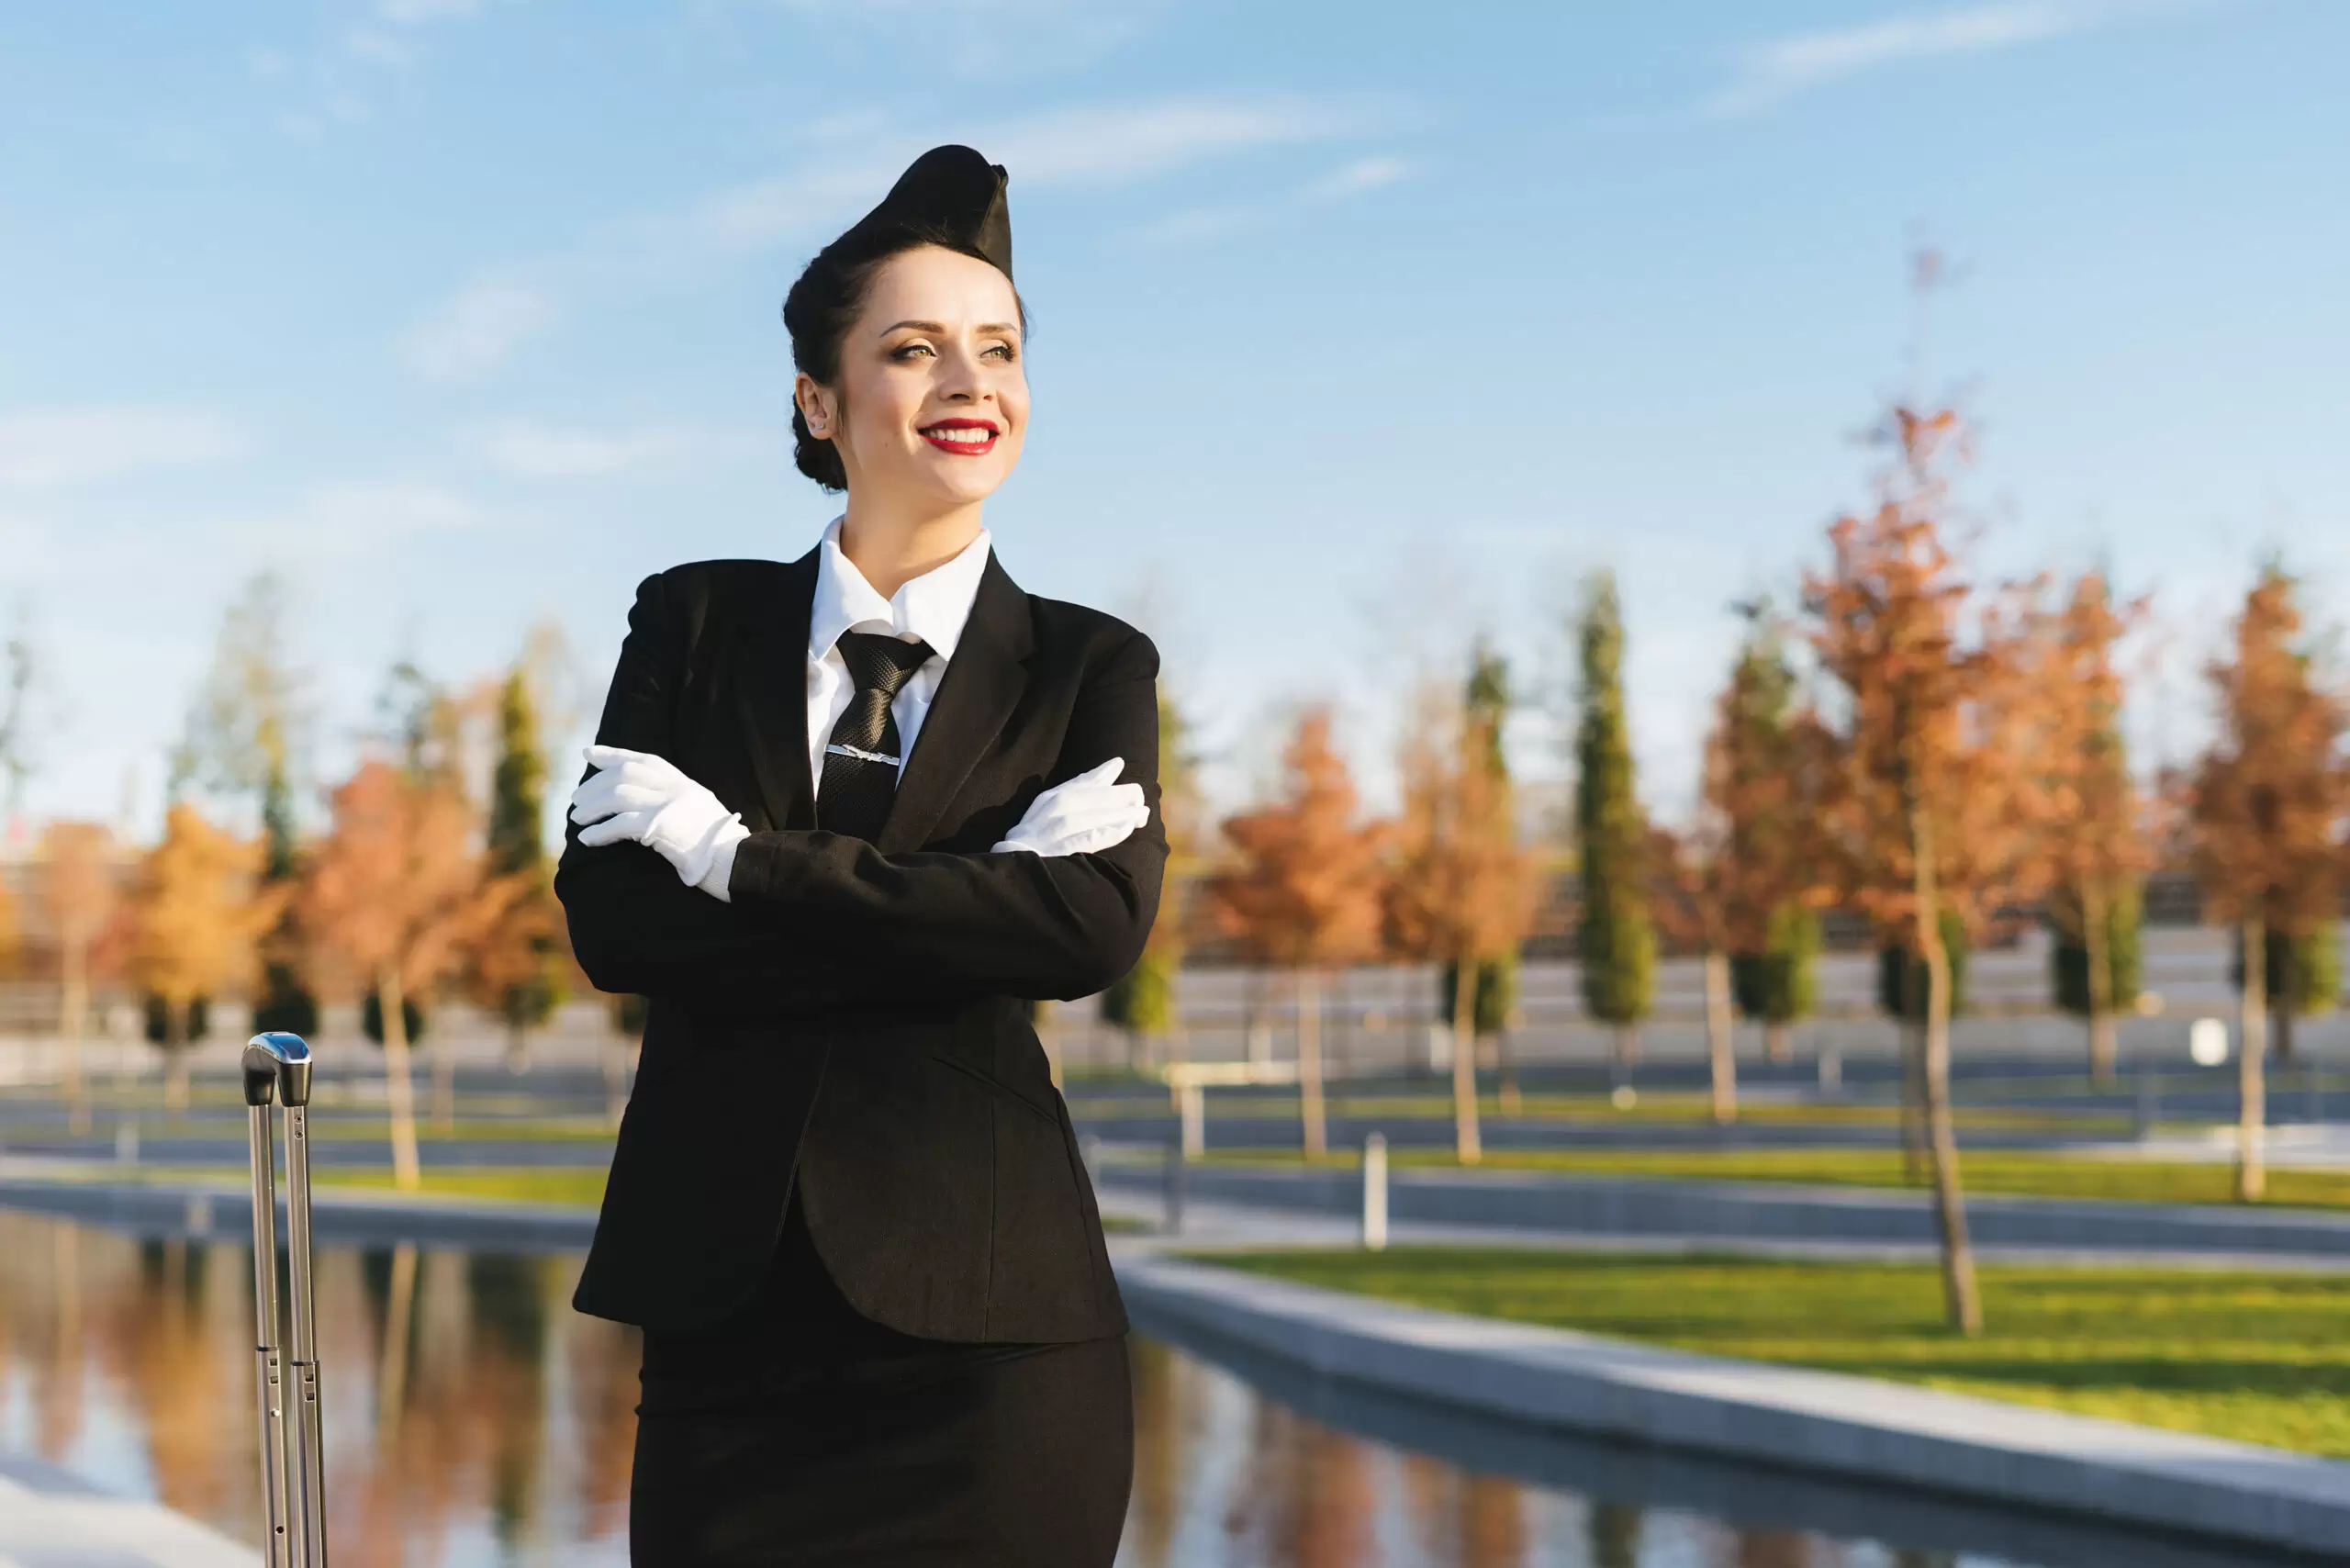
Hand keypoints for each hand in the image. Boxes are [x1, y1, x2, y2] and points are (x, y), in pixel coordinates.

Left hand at [571, 744, 748, 892]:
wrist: (737, 861)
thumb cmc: (717, 845)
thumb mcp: (698, 810)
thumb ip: (674, 799)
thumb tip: (640, 799)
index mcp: (682, 782)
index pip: (641, 759)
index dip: (612, 755)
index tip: (589, 754)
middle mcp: (675, 787)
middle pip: (624, 775)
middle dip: (594, 785)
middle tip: (576, 800)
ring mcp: (668, 805)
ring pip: (617, 796)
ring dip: (592, 808)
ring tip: (577, 819)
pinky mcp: (661, 827)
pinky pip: (620, 824)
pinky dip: (599, 832)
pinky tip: (587, 839)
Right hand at [991, 758, 1146, 857]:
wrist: (1008, 868)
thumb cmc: (1035, 838)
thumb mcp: (1050, 809)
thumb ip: (1080, 788)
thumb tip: (1112, 766)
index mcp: (1049, 800)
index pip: (1079, 783)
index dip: (1101, 774)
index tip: (1119, 764)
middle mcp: (1050, 812)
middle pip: (1089, 798)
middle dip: (1117, 796)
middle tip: (1140, 798)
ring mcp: (1051, 832)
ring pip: (1088, 817)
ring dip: (1117, 814)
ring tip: (1141, 815)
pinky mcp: (1054, 853)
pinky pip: (1083, 840)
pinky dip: (1104, 833)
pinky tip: (1123, 830)